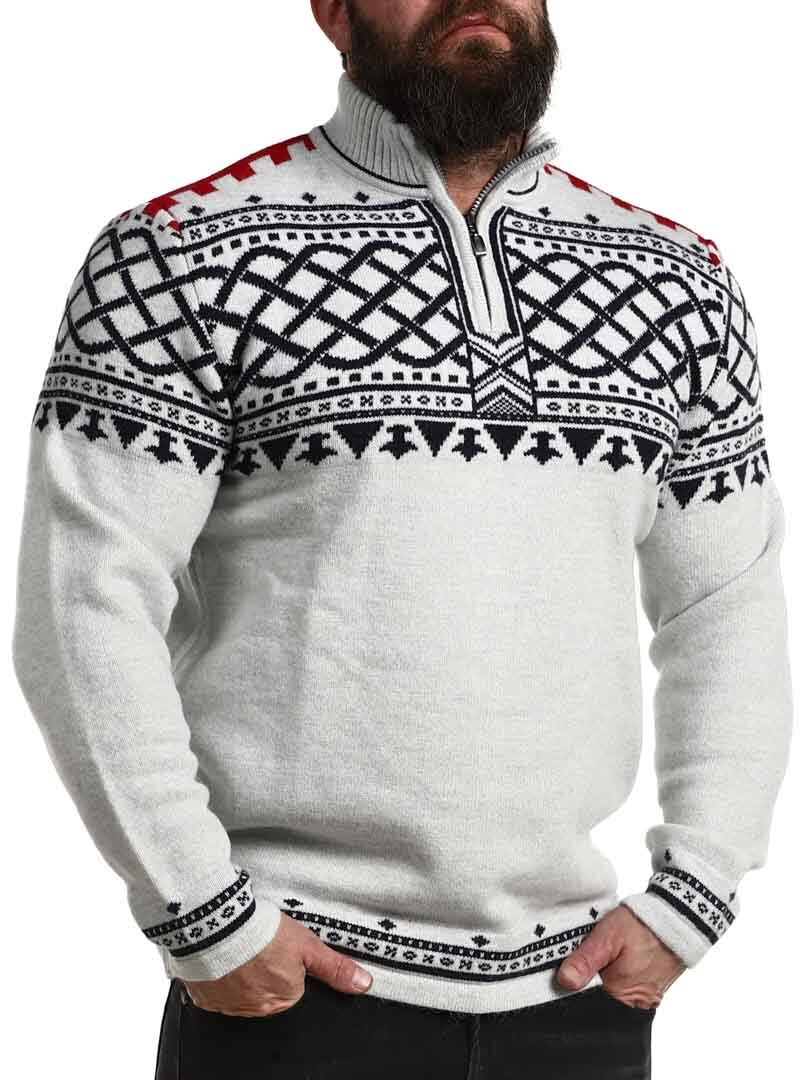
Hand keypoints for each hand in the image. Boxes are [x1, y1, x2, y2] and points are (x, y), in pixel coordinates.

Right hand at [181, 912, 373, 1016]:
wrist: (217, 926)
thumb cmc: (262, 933)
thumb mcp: (307, 945)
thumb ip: (335, 968)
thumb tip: (363, 984)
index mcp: (283, 999)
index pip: (293, 986)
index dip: (288, 963)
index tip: (281, 948)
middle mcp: (256, 1008)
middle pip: (268, 990)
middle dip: (266, 969)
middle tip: (262, 945)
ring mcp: (229, 1005)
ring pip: (243, 991)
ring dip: (243, 974)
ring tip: (242, 947)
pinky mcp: (205, 997)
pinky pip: (216, 990)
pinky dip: (220, 976)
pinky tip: (223, 957)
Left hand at [555, 904, 685, 1009]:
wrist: (677, 918)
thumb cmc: (642, 926)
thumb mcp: (608, 937)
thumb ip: (585, 961)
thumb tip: (565, 982)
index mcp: (619, 995)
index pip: (585, 1000)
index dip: (574, 982)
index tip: (566, 965)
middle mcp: (633, 1004)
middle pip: (599, 999)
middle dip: (588, 980)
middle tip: (590, 954)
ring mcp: (644, 1000)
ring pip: (612, 994)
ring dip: (602, 977)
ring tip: (604, 955)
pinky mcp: (650, 992)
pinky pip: (626, 991)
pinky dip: (617, 977)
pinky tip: (615, 959)